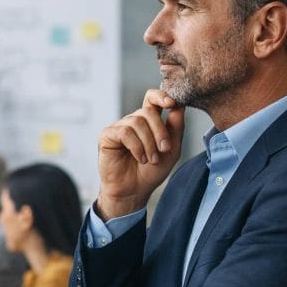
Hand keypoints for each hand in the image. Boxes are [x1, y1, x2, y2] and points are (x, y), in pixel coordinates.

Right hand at [96, 89, 184, 219]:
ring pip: (137, 122)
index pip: (152, 98)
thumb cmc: (151, 171)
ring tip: (151, 159)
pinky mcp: (107, 135)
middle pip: (148, 112)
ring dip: (149, 143)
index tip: (171, 104)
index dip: (161, 96)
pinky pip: (124, 132)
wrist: (134, 190)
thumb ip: (176, 126)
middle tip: (164, 149)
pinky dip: (136, 146)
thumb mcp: (171, 149)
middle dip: (160, 131)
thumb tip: (179, 104)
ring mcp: (119, 127)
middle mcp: (132, 121)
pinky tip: (140, 158)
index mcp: (148, 121)